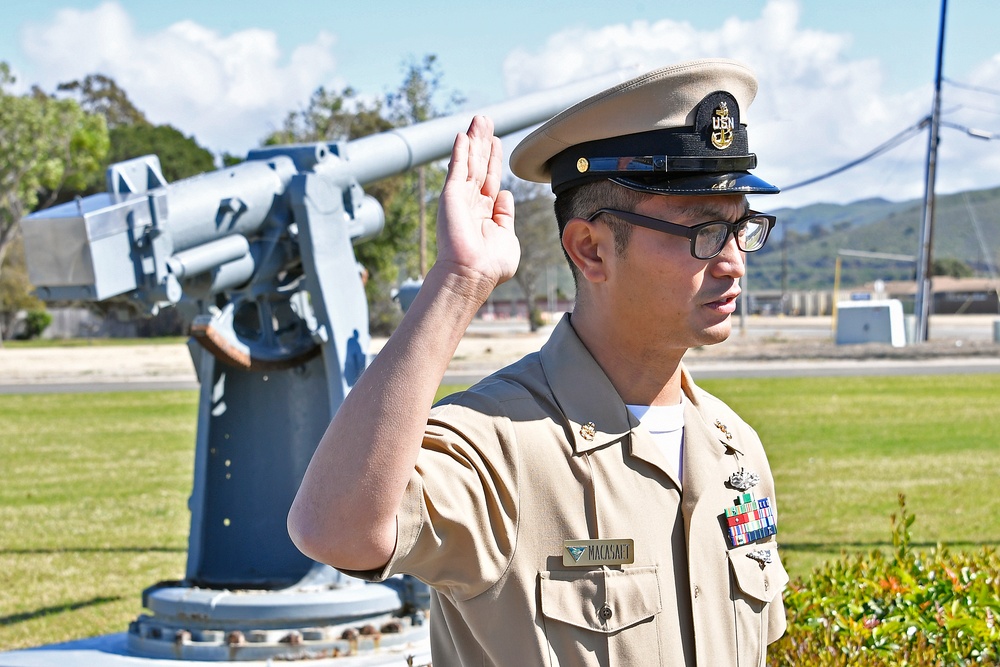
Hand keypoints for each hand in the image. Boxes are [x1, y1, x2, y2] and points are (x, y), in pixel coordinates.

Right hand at [435, 115, 519, 297]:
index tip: (496, 140)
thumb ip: (505, 215)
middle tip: (485, 120)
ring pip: (469, 162)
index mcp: (485, 212)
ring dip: (473, 140)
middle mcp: (472, 203)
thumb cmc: (491, 265)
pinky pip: (456, 169)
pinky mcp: (451, 197)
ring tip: (478, 120)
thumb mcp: (507, 237)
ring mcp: (460, 198)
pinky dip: (459, 152)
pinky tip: (462, 135)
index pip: (490, 178)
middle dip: (482, 142)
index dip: (493, 158)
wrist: (471, 275)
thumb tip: (505, 194)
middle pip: (479, 165)